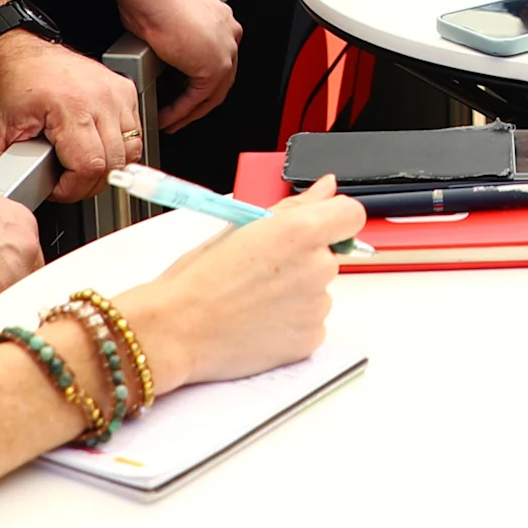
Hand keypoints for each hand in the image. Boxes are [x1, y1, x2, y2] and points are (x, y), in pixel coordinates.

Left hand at [0, 30, 140, 203]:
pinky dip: (119, 146)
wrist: (24, 53)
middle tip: (67, 178)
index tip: (58, 186)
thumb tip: (10, 190)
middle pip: (113, 164)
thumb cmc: (14, 81)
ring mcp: (116, 92)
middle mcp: (100, 97)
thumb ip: (6, 166)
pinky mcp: (125, 90)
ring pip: (130, 151)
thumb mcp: (1, 130)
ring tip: (82, 162)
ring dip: (109, 165)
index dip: (73, 188)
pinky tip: (97, 144)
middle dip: (89, 182)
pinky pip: (135, 132)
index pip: (90, 167)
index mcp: (70, 106)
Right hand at [114, 176, 365, 395]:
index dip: (334, 218)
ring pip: (319, 290)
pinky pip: (311, 322)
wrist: (176, 329)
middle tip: (261, 269)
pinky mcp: (311, 339)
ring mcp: (317, 307)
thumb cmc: (199, 277)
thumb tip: (326, 188)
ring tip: (253, 298)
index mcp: (302, 231)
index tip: (316, 227)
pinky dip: (292, 322)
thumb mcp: (242, 225)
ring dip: (297, 292)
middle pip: (330, 254)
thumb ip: (296, 205)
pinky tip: (259, 321)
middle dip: (304, 258)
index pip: (351, 214)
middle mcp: (318, 268)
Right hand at [132, 0, 241, 130]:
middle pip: (219, 80)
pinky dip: (180, 111)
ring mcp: (225, 52)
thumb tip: (164, 53)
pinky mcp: (214, 67)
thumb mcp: (171, 18)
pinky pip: (197, 98)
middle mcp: (230, 35)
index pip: (218, 61)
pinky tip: (166, 117)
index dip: (200, 81)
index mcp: (223, 21)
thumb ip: (176, 37)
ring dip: (189, 112)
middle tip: (179, 116)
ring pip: (210, 93)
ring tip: (170, 121)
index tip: (184, 94)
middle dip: (198, 103)